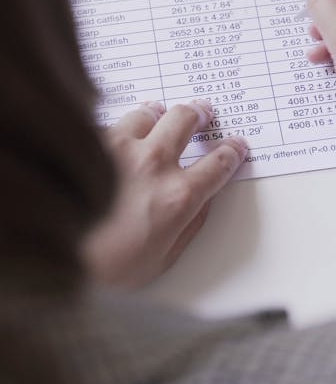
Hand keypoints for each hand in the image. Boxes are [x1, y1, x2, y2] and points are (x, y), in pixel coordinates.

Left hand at [82, 100, 247, 286]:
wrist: (54, 258)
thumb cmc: (104, 271)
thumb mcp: (161, 260)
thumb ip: (188, 226)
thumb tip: (202, 203)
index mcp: (177, 197)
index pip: (218, 164)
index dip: (231, 152)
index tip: (233, 146)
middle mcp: (152, 164)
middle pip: (185, 120)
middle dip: (198, 114)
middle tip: (201, 112)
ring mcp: (118, 149)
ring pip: (147, 112)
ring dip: (157, 113)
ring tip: (158, 113)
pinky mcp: (88, 143)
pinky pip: (110, 123)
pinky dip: (119, 126)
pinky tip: (118, 131)